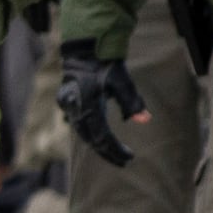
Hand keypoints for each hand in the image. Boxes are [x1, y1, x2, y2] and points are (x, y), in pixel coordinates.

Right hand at [56, 41, 149, 167]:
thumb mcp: (122, 81)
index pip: (102, 135)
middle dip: (107, 152)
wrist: (84, 50)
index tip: (130, 158)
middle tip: (124, 162)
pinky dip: (90, 134)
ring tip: (114, 155)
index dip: (115, 149)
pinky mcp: (65, 102)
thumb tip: (146, 120)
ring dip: (98, 145)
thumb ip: (132, 101)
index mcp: (88, 104)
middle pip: (91, 139)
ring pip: (83, 133)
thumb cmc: (105, 64)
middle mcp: (74, 107)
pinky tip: (100, 141)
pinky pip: (78, 124)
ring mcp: (67, 106)